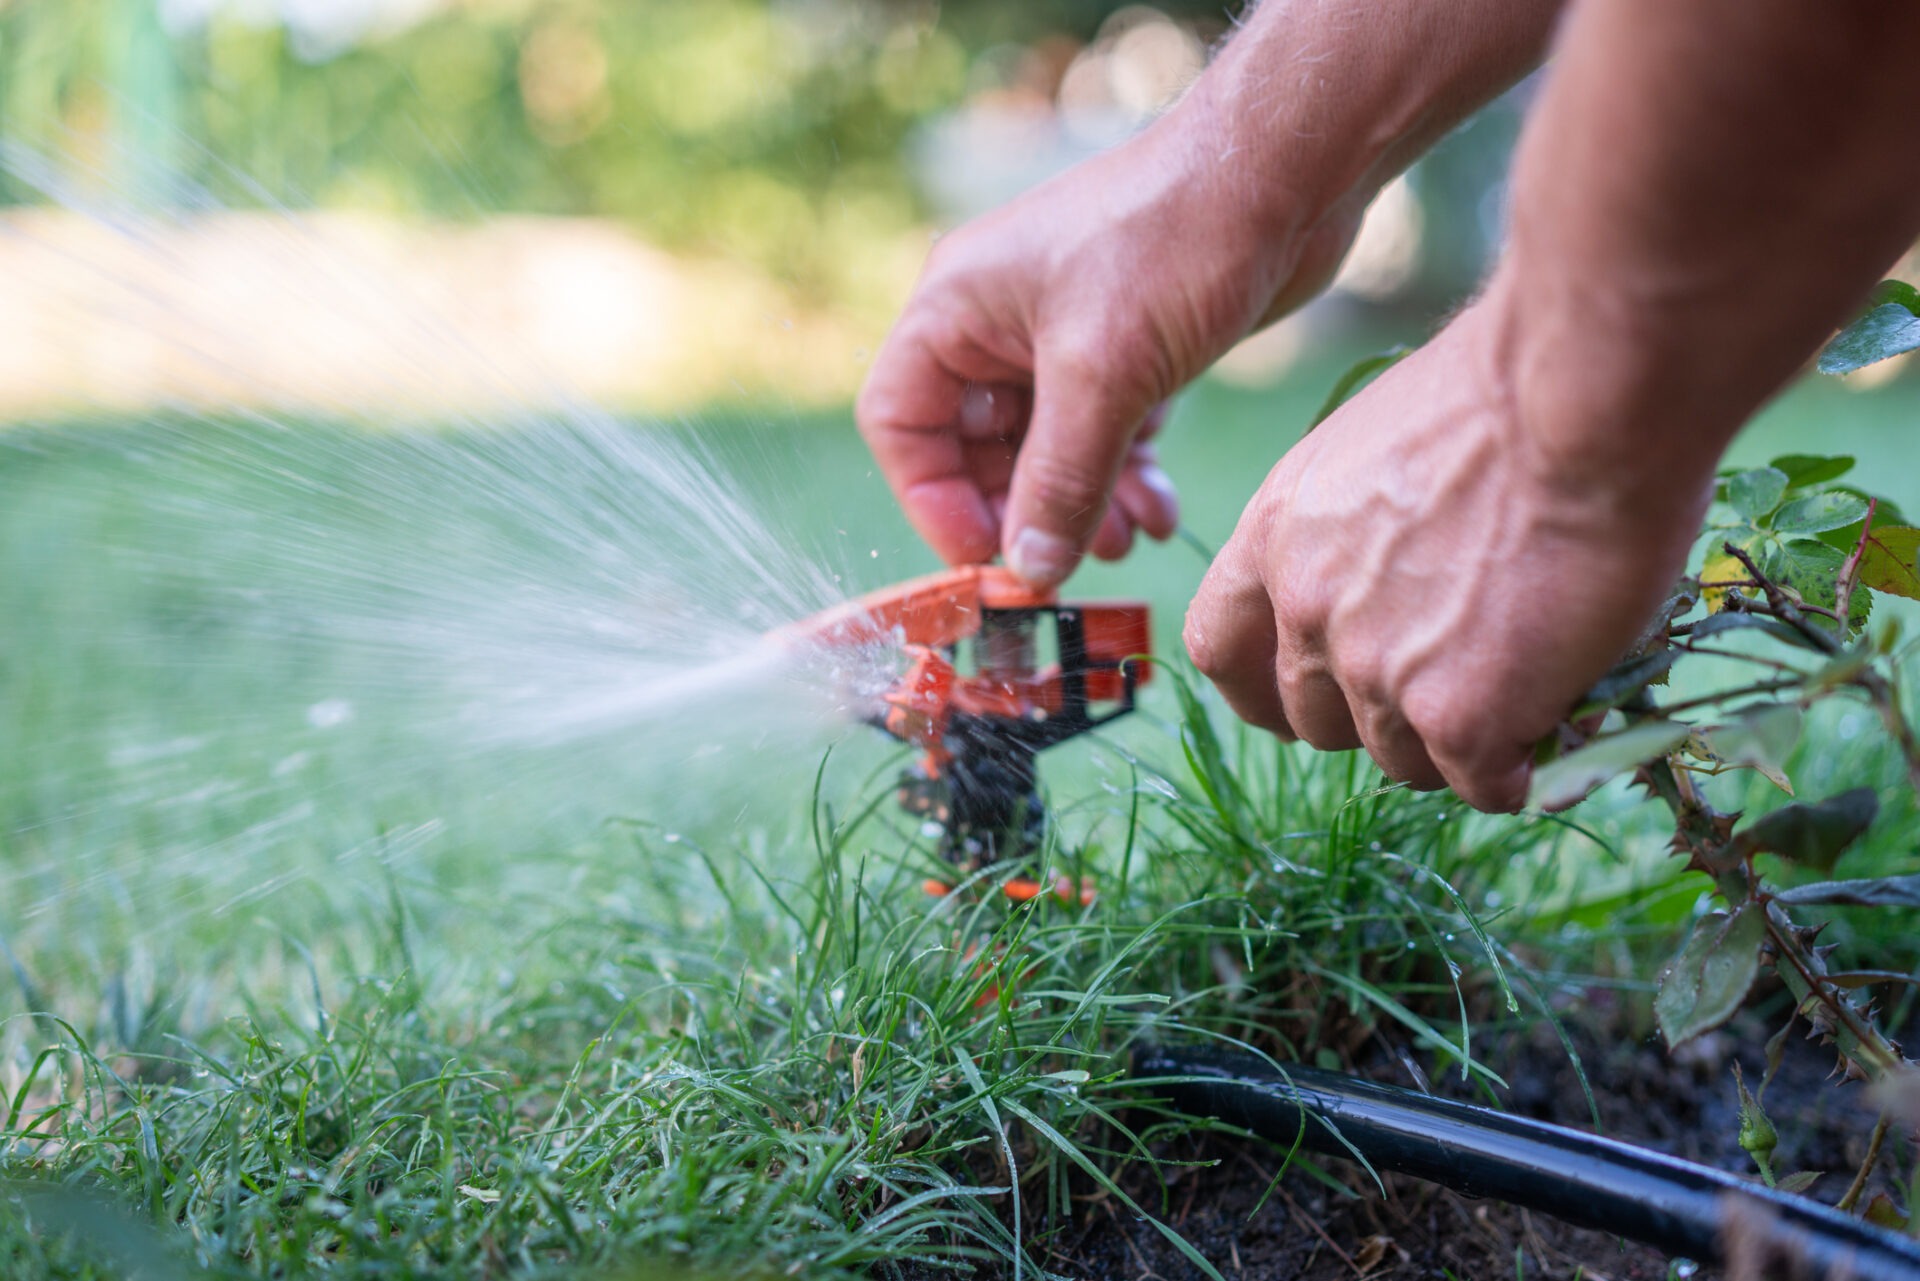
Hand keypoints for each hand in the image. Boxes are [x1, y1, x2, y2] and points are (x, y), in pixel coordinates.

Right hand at [856, 99, 1367, 585]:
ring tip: (1124, 543)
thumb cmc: (1174, 238)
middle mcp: (995, 323)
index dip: (932, 499)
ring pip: (1044, 451)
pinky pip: (1101, 435)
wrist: (1285, 171)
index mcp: (955, 308)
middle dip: (1021, 513)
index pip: (900, 423)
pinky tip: (1159, 511)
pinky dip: (1123, 478)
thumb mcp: (1104, 375)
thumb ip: (1059, 480)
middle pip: (972, 450)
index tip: (987, 556)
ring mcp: (1061, 337)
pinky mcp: (1123, 350)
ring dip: (1079, 506)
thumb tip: (1030, 570)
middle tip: (1066, 566)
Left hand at [1182, 304, 1710, 810]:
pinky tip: (1556, 719)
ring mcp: (1375, 669)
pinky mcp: (1457, 716)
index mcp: (1274, 536)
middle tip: (1456, 682)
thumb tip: (1388, 584)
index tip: (1313, 696)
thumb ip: (1351, 531)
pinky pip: (1478, 784)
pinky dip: (1517, 767)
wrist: (1583, 394)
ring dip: (1458, 742)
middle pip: (1315, 721)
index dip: (1265, 687)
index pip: (1218, 648)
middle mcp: (1305, 610)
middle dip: (1379, 718)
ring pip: (1401, 760)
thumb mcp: (1374, 449)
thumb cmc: (1507, 393)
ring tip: (1529, 682)